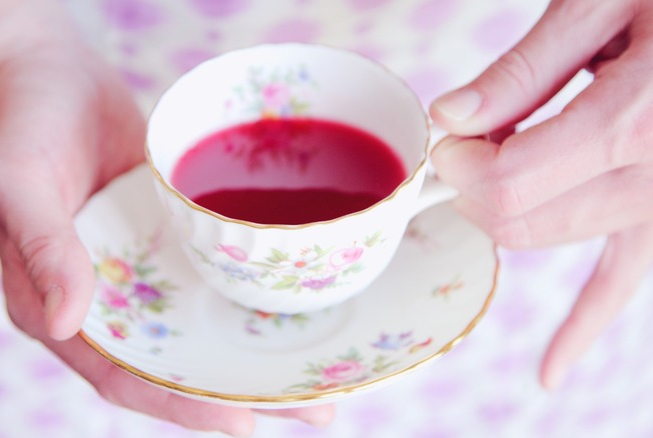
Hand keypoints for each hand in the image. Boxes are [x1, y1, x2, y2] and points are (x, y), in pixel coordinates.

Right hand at [0, 38, 334, 436]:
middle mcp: (104, 299)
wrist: (44, 71)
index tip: (240, 420)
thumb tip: (66, 322)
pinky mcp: (166, 238)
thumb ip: (44, 250)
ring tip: (323, 374)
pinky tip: (292, 303)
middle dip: (238, 391)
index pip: (121, 373)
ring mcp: (139, 270)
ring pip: (200, 324)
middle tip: (312, 411)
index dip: (178, 403)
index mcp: (54, 305)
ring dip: (255, 351)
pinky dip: (247, 296)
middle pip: (175, 362)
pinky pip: (209, 275)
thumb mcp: (20, 181)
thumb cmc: (18, 123)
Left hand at [429, 0, 652, 388]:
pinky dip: (583, 323)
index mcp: (636, 120)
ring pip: (552, 241)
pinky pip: (621, 282)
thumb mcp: (603, 2)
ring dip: (508, 213)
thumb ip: (523, 69)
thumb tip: (451, 118)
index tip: (450, 135)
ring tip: (509, 153)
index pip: (510, 182)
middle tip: (472, 136)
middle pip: (522, 219)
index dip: (460, 163)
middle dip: (475, 185)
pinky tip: (552, 367)